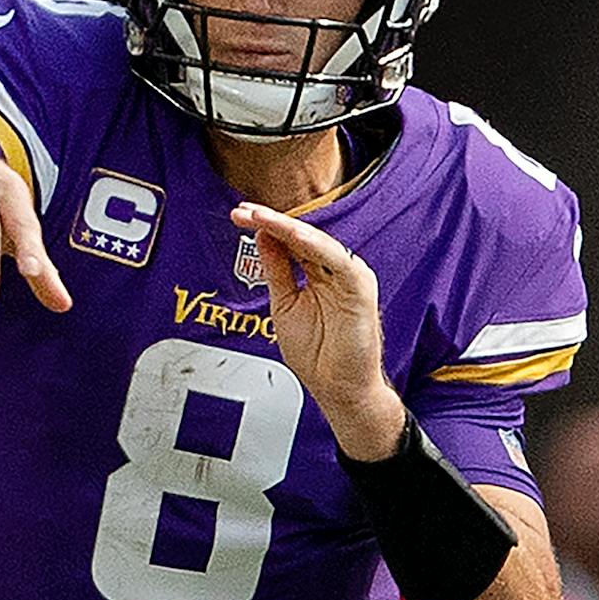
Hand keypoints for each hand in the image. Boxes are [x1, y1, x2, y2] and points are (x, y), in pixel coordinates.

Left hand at [233, 202, 403, 458]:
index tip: (237, 215)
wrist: (338, 389)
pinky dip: (314, 245)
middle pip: (301, 236)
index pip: (290, 241)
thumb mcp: (284, 303)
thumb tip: (261, 235)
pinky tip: (292, 235)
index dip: (265, 226)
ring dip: (287, 226)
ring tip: (258, 216)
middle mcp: (335, 271)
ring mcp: (349, 278)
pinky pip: (338, 261)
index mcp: (319, 273)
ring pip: (317, 242)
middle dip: (270, 220)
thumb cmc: (317, 353)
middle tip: (242, 211)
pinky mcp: (360, 290)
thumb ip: (277, 270)